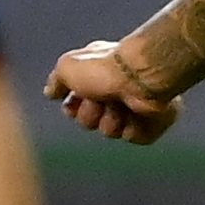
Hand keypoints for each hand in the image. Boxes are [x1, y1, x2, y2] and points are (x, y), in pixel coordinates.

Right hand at [44, 39, 178, 143]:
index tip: (75, 101)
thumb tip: (51, 92)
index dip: (72, 108)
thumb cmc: (106, 68)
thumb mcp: (68, 67)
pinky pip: (134, 136)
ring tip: (120, 105)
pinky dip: (132, 128)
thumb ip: (57, 80)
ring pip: (111, 131)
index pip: (75, 104)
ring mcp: (136, 107)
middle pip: (90, 121)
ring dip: (111, 120)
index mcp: (99, 76)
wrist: (142, 76)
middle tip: (100, 100)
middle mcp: (116, 91)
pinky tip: (135, 114)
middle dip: (90, 114)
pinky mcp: (153, 121)